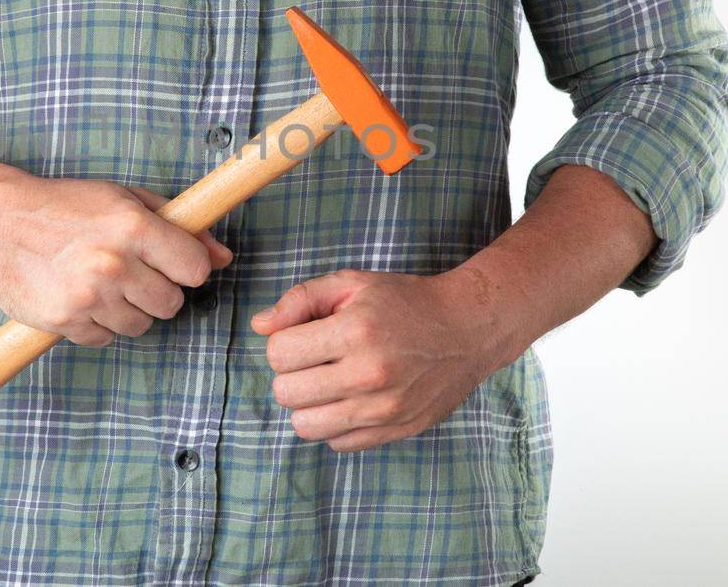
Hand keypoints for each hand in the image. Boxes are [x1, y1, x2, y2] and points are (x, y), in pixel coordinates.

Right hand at [0, 173, 231, 345]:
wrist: (1, 222)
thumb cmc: (67, 206)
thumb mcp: (125, 199)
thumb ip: (178, 226)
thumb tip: (224, 257)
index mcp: (134, 227)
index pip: (195, 270)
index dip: (186, 268)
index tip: (170, 263)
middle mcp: (114, 264)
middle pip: (171, 304)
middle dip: (157, 291)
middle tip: (130, 273)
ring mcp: (89, 296)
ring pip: (140, 325)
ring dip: (128, 310)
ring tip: (102, 284)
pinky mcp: (66, 321)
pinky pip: (105, 338)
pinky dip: (97, 324)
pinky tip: (80, 297)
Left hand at [251, 266, 538, 451]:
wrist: (467, 329)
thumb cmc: (404, 302)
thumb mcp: (352, 284)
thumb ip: (300, 299)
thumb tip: (260, 325)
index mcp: (355, 331)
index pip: (279, 353)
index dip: (283, 342)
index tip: (304, 336)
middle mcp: (369, 375)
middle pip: (286, 393)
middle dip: (291, 374)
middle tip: (315, 359)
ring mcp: (383, 409)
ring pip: (305, 426)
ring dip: (308, 404)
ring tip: (327, 382)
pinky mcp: (394, 431)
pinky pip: (337, 443)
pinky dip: (335, 424)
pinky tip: (351, 399)